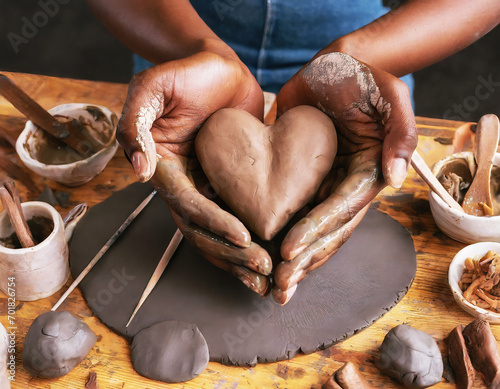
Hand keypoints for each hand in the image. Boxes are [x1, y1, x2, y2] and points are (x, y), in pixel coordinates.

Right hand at [117, 51, 271, 294]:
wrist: (216, 66)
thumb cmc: (183, 73)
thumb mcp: (152, 88)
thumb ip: (136, 124)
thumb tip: (140, 171)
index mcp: (165, 169)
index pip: (188, 206)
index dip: (214, 224)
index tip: (245, 237)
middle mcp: (186, 185)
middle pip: (204, 232)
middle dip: (233, 254)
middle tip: (264, 269)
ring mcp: (209, 188)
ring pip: (222, 234)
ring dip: (243, 259)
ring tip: (269, 279)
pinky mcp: (232, 184)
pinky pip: (242, 217)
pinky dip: (255, 240)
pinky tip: (275, 256)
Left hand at [273, 52, 417, 302]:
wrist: (336, 66)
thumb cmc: (364, 78)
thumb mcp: (390, 95)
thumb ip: (400, 133)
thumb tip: (394, 178)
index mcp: (367, 175)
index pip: (340, 211)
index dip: (316, 232)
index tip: (288, 250)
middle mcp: (345, 188)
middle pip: (326, 233)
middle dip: (303, 261)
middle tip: (278, 287)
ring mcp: (323, 187)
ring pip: (307, 232)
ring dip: (291, 261)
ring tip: (270, 285)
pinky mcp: (301, 180)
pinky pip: (289, 212)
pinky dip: (275, 234)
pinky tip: (259, 254)